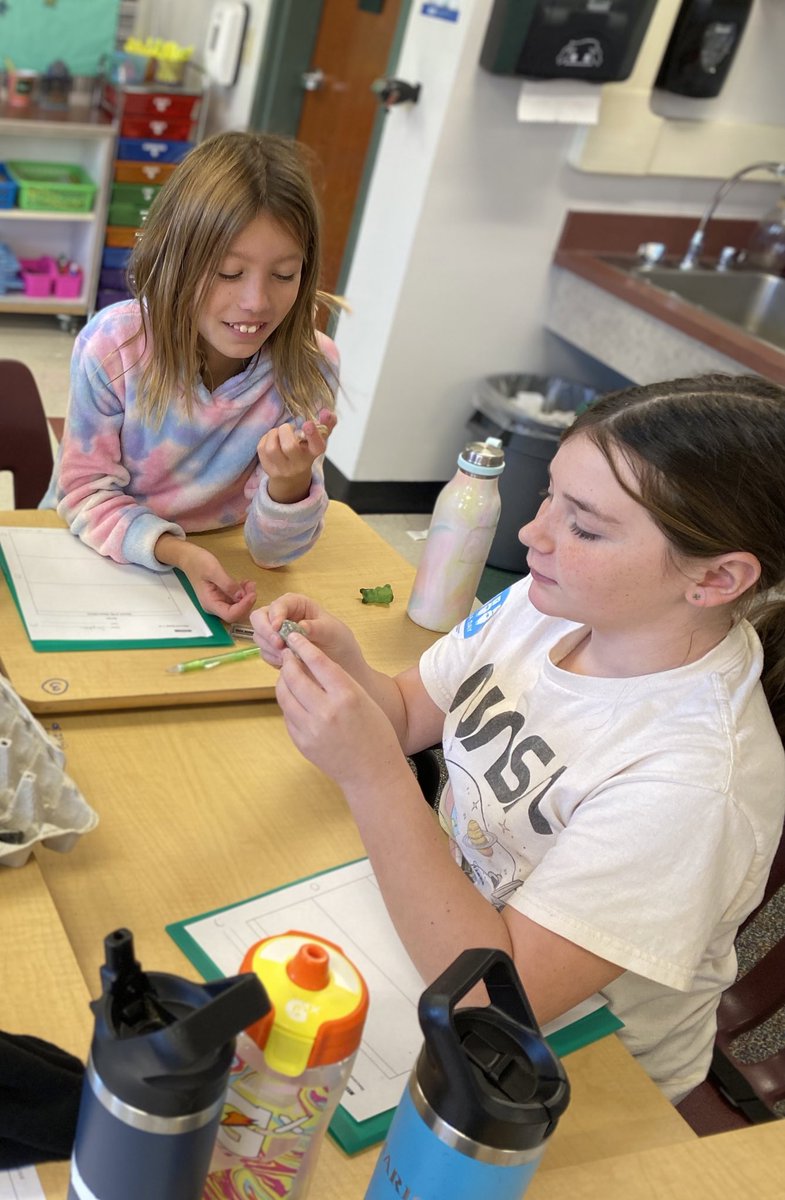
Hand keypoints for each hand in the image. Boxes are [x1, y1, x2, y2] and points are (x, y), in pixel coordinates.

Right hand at [156, 536, 255, 621]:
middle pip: (236, 613)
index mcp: (210, 603)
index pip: (230, 615)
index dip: (244, 607)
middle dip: (247, 602)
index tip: (252, 594)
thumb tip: (241, 596)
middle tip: (252, 586)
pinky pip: (236, 599)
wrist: (189, 558)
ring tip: (249, 583)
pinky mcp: (223, 596)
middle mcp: (215, 606)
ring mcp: (219, 601)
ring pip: (238, 606)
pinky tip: (245, 583)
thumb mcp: (213, 571)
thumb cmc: (198, 563)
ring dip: (247, 597)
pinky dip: (243, 593)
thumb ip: (227, 584)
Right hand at [250, 593, 358, 670]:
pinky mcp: (275, 650)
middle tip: (279, 645)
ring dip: (269, 647)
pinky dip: (272, 658)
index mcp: (296, 604)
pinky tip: (286, 662)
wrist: (342, 663)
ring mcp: (276, 633)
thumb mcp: (333, 631)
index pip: (278, 604)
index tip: (278, 628)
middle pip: (259, 618)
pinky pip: (265, 652)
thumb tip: (300, 626)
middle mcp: (282, 616)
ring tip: (287, 656)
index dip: (275, 614)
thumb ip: (316, 627)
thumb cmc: (338, 640)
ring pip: (259, 636)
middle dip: (266, 631)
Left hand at [257, 407, 336, 503]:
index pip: (317, 446)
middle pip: (289, 447)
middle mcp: (299, 464)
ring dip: (273, 433)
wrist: (292, 477)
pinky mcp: (268, 468)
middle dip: (285, 430)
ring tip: (278, 433)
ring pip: (272, 448)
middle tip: (288, 428)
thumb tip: (328, 412)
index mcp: (313, 454)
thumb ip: (326, 425)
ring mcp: (282, 469)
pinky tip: (272, 439)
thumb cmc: (305, 452)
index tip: (308, 423)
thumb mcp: (318, 440)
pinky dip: (265, 438)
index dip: (313, 435)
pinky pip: (261, 448)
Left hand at [275, 631, 401, 791]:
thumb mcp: (364, 699)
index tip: (294, 636)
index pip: (318, 662)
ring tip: (287, 675)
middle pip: (295, 677)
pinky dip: (288, 703)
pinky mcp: (302, 743)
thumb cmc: (375, 733)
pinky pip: (288, 716)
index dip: (303, 646)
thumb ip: (339, 682)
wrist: (373, 772)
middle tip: (288, 655)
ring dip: (283, 681)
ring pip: (285, 696)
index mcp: (347, 696)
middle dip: (288, 662)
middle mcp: (326, 711)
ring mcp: (311, 729)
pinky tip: (294, 699)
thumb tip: (311, 663)